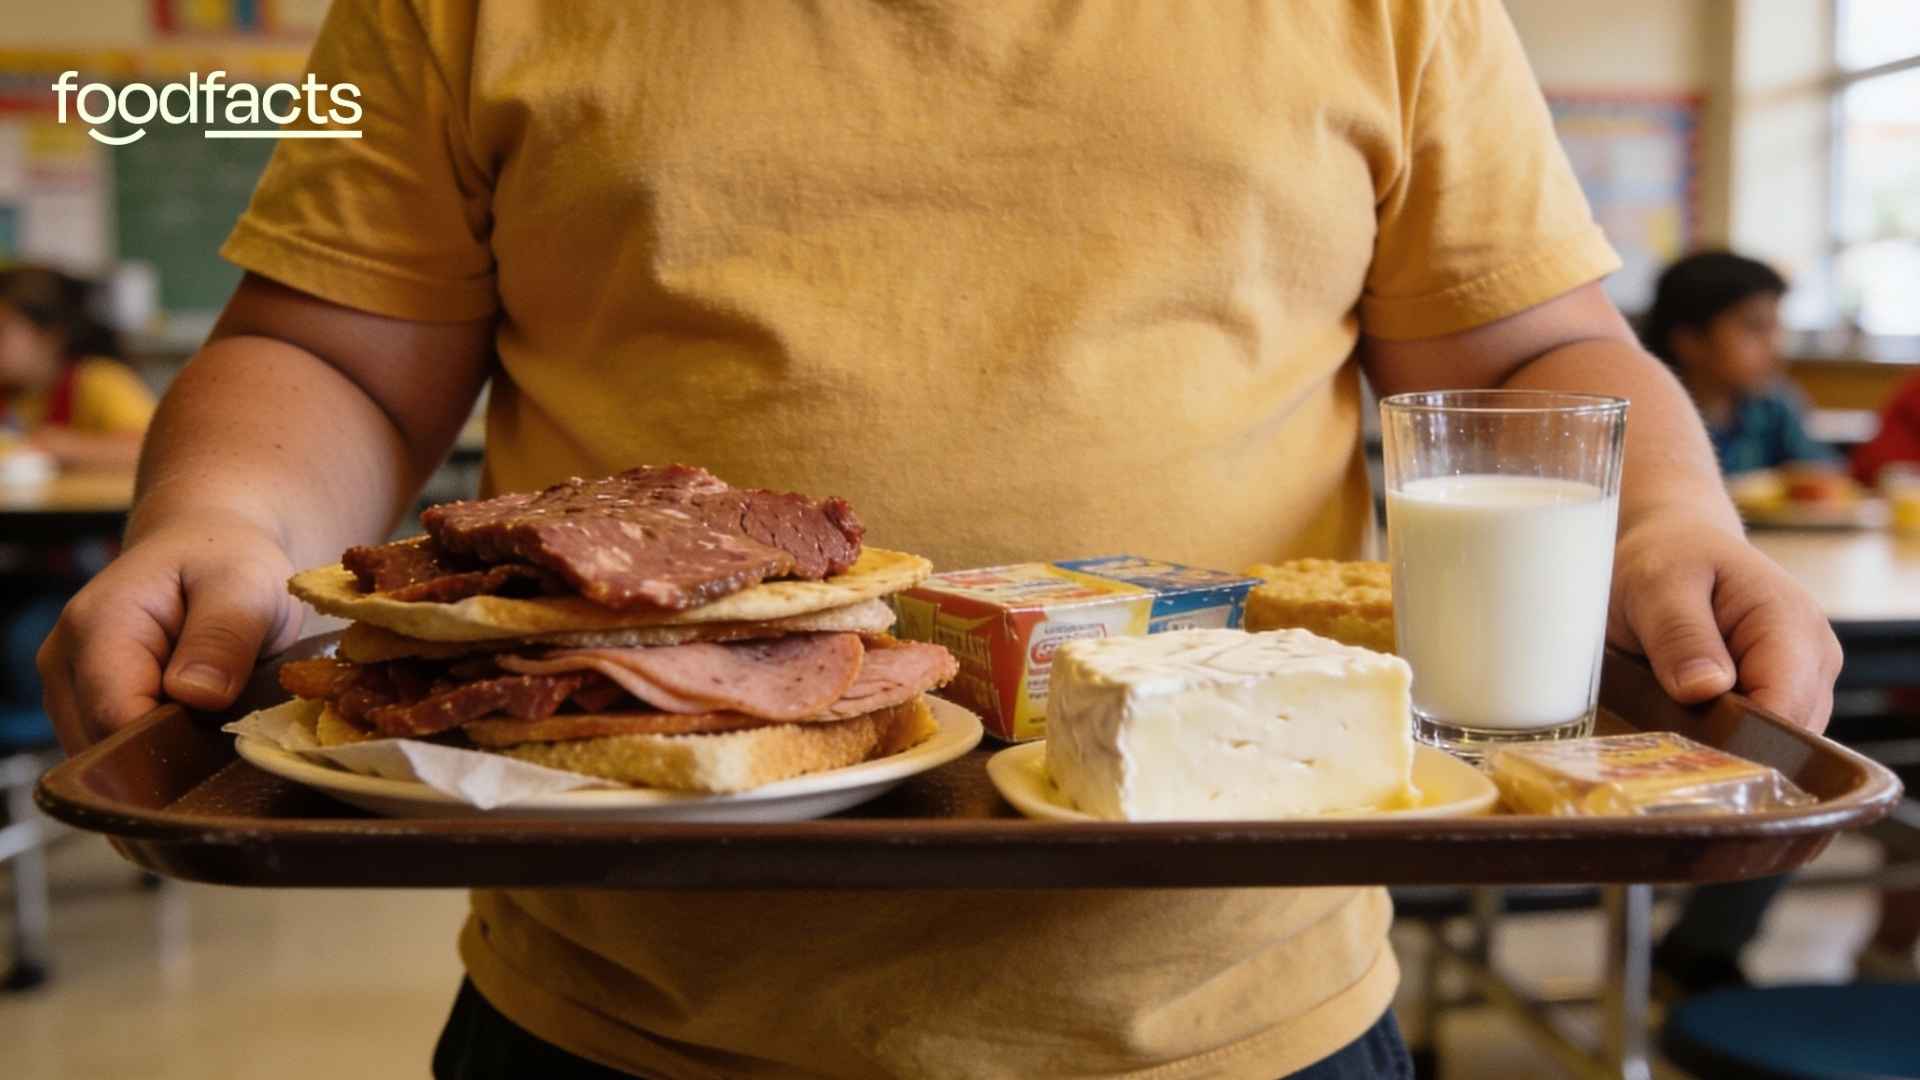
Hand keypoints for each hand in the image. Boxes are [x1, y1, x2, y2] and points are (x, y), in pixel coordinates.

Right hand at [37, 516, 303, 754]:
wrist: (204, 547)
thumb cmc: (226, 563)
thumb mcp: (244, 585)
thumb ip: (224, 636)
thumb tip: (197, 696)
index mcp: (97, 627)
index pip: (117, 718)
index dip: (172, 741)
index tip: (225, 737)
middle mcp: (64, 662)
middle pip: (105, 746)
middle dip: (167, 754)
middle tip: (228, 731)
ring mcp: (66, 689)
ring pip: (106, 756)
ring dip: (161, 755)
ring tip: (212, 722)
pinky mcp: (81, 707)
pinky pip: (112, 751)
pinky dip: (153, 752)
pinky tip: (191, 731)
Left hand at [1608, 511, 1841, 731]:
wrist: (1677, 545)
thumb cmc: (1669, 558)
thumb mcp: (1657, 584)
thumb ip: (1680, 635)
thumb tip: (1705, 689)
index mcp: (1791, 623)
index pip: (1785, 707)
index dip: (1738, 735)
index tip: (1687, 743)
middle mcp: (1815, 656)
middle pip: (1786, 733)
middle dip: (1730, 741)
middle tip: (1667, 730)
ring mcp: (1807, 678)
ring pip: (1777, 740)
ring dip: (1727, 738)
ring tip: (1675, 714)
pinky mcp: (1786, 693)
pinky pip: (1765, 733)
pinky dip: (1728, 734)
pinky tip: (1691, 717)